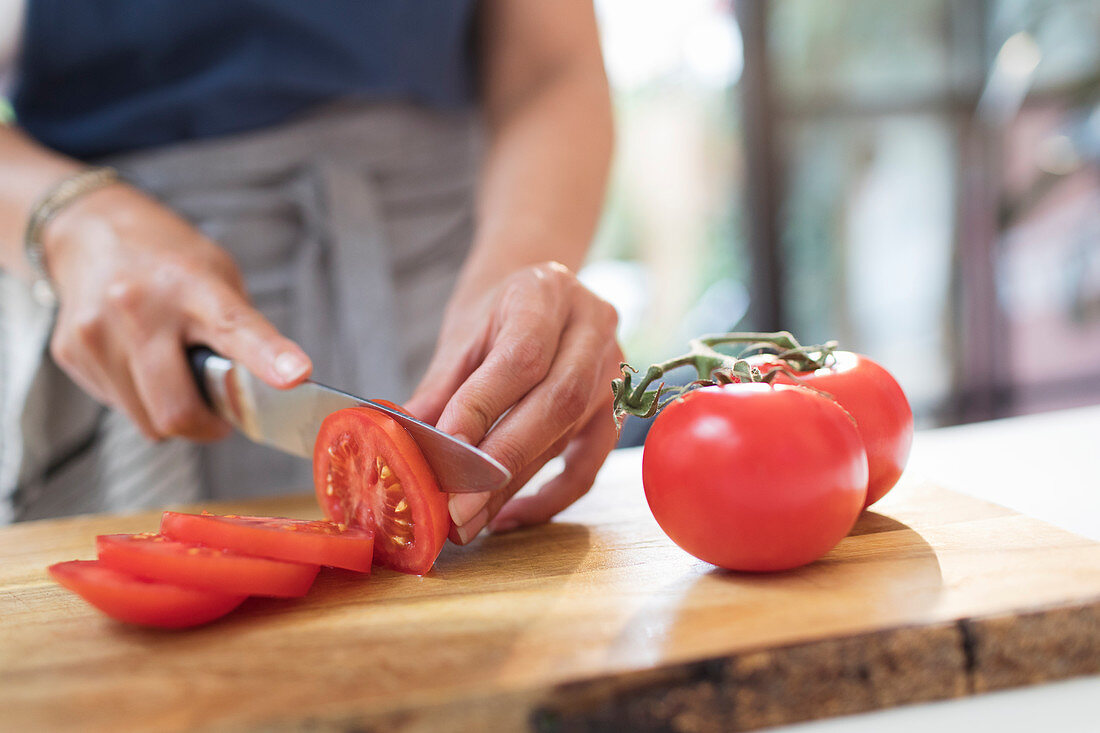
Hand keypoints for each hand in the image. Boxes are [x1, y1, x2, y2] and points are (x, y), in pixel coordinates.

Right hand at [43, 183, 311, 440]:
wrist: (88, 231)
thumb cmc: (169, 260)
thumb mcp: (218, 276)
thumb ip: (242, 332)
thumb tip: (268, 391)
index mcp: (190, 283)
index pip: (234, 326)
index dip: (268, 357)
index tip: (297, 375)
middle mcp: (138, 308)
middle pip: (177, 409)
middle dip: (207, 427)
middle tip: (221, 413)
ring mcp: (97, 333)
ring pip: (148, 421)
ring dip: (171, 413)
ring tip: (175, 372)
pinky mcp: (69, 353)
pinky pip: (121, 407)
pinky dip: (140, 399)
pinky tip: (139, 361)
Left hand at [404, 261, 621, 543]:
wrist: (538, 293)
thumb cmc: (495, 311)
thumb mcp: (462, 334)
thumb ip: (440, 388)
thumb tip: (401, 445)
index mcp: (547, 294)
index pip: (522, 358)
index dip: (482, 408)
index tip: (444, 451)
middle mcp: (592, 329)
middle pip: (556, 403)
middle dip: (502, 462)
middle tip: (456, 509)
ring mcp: (613, 372)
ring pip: (566, 437)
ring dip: (512, 486)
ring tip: (467, 520)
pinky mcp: (615, 411)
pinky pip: (588, 466)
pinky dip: (549, 498)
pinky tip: (506, 515)